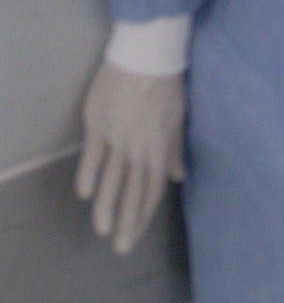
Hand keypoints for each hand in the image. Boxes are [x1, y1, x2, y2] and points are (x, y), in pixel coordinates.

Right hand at [76, 60, 185, 254]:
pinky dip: (89, 174)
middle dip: (127, 221)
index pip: (153, 187)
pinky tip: (85, 193)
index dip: (144, 212)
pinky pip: (93, 154)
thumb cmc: (168, 86)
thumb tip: (179, 177)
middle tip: (121, 247)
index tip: (136, 233)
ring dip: (107, 206)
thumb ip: (176, 151)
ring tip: (102, 230)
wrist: (147, 55)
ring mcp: (118, 136)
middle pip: (132, 189)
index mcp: (161, 146)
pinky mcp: (98, 123)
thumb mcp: (179, 119)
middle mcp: (140, 146)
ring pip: (111, 177)